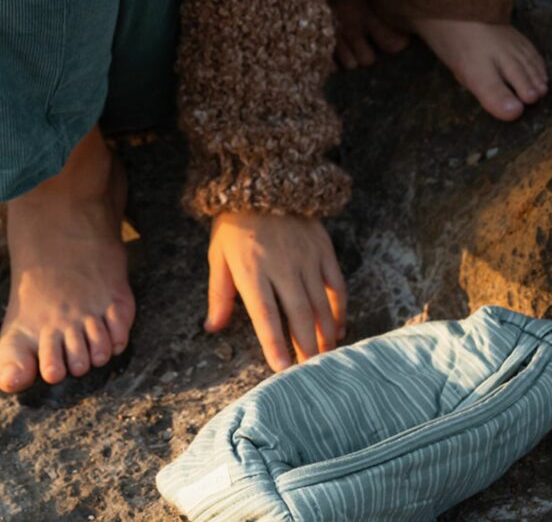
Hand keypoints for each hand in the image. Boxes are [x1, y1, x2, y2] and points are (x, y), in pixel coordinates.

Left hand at [205, 208, 347, 371]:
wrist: (264, 179)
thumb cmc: (235, 222)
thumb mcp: (218, 256)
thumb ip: (219, 294)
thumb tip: (212, 328)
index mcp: (253, 270)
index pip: (267, 316)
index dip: (275, 345)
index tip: (282, 370)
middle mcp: (283, 266)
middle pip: (299, 315)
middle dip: (306, 347)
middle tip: (309, 371)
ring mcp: (307, 257)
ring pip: (321, 304)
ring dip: (324, 334)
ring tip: (324, 357)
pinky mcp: (324, 248)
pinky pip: (336, 284)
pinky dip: (339, 309)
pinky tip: (337, 327)